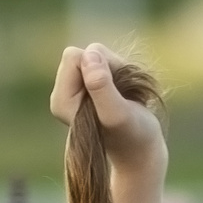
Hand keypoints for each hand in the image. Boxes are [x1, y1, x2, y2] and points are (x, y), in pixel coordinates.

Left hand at [50, 43, 164, 176]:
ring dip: (116, 70)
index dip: (102, 68)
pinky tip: (122, 94)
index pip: (76, 56)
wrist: (141, 149)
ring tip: (123, 97)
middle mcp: (63, 93)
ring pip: (96, 54)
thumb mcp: (117, 113)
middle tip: (121, 96)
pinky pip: (103, 59)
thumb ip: (102, 87)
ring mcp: (75, 89)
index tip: (114, 93)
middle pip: (85, 53)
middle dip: (109, 67)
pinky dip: (118, 71)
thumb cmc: (132, 136)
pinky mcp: (88, 85)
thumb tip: (89, 55)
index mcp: (61, 100)